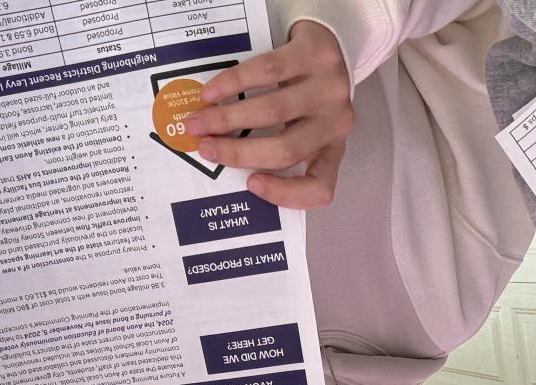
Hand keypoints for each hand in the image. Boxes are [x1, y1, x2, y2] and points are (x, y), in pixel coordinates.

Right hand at [183, 21, 352, 208]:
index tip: (250, 184)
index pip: (319, 187)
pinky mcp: (316, 53)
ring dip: (227, 119)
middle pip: (285, 149)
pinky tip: (211, 92)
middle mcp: (336, 122)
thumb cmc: (308, 93)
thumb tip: (222, 159)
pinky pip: (268, 71)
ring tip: (198, 121)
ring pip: (273, 111)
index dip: (285, 193)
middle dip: (237, 153)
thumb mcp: (304, 127)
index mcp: (332, 149)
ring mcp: (330, 87)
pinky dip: (233, 83)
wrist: (329, 41)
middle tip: (204, 148)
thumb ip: (277, 146)